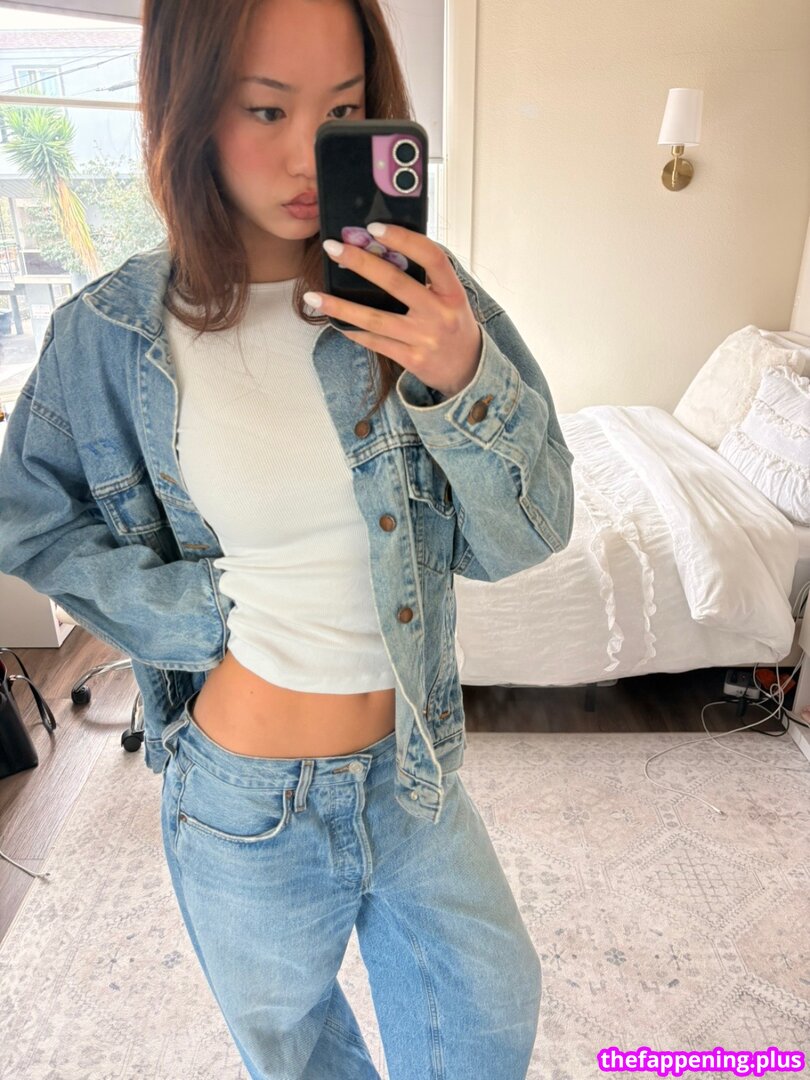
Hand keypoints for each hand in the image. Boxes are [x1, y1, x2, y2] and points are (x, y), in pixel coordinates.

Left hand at [305, 223, 482, 398]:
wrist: (468, 370)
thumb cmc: (453, 325)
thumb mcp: (451, 298)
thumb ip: (427, 278)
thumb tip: (384, 249)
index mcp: (452, 292)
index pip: (431, 257)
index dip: (404, 239)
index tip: (374, 228)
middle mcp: (439, 314)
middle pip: (396, 283)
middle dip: (361, 263)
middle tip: (333, 248)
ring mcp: (424, 339)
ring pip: (375, 319)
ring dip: (340, 306)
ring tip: (313, 296)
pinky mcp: (412, 360)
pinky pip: (375, 342)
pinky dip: (353, 330)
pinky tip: (335, 321)